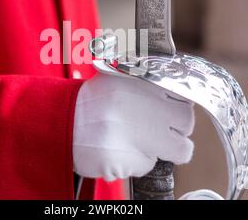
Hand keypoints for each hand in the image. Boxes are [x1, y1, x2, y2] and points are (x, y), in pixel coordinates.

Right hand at [73, 73, 194, 181]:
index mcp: (143, 84)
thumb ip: (150, 89)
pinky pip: (146, 166)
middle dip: (177, 131)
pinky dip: (135, 162)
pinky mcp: (122, 159)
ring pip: (172, 150)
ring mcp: (133, 135)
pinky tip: (118, 150)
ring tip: (134, 142)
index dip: (179, 110)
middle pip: (186, 124)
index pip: (185, 99)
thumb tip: (179, 100)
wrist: (61, 118)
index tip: (171, 115)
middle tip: (160, 133)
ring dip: (157, 149)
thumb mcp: (122, 81)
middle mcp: (142, 107)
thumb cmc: (94, 101)